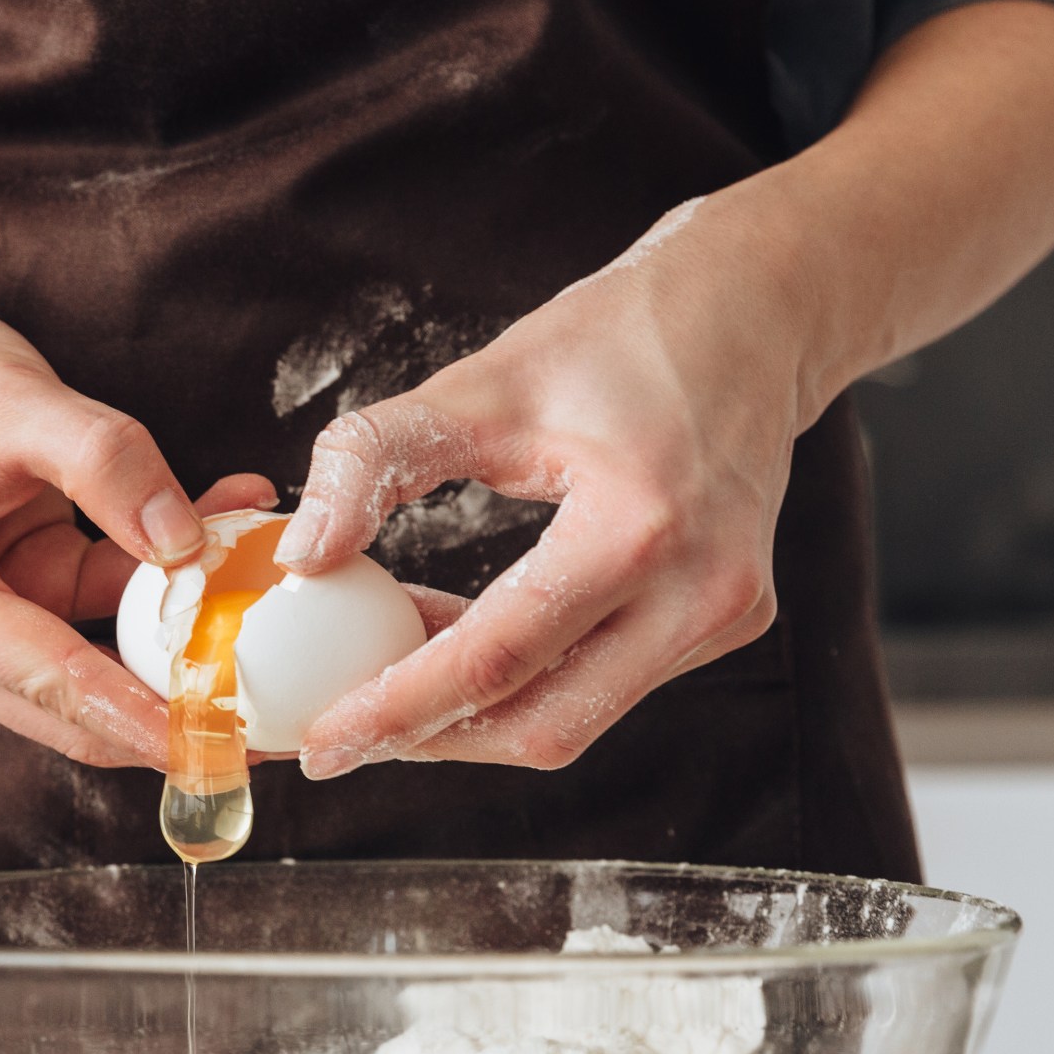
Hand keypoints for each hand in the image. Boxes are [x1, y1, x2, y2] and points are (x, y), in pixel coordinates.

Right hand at [0, 268, 274, 769]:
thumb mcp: (22, 403)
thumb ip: (110, 467)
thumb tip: (190, 547)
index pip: (51, 681)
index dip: (143, 719)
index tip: (220, 748)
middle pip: (70, 708)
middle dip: (169, 711)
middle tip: (269, 727)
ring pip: (92, 671)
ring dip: (174, 639)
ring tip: (261, 592)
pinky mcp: (6, 609)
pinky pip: (95, 620)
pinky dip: (154, 589)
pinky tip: (220, 534)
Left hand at [273, 196, 810, 777]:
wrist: (748, 314)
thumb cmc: (614, 340)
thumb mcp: (477, 384)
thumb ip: (372, 461)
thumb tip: (305, 557)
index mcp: (641, 527)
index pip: (496, 660)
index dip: (396, 710)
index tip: (322, 739)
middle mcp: (701, 591)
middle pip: (543, 725)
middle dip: (432, 739)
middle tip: (344, 730)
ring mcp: (726, 617)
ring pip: (575, 719)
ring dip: (475, 709)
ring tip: (394, 658)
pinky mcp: (728, 624)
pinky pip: (607, 685)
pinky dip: (526, 680)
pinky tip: (463, 635)